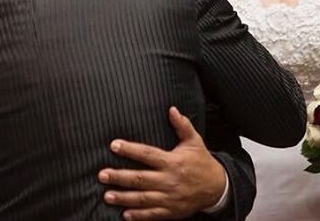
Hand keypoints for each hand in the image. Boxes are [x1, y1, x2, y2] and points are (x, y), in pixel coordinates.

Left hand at [98, 107, 226, 219]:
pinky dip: (139, 215)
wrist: (217, 187)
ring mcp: (169, 197)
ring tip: (107, 196)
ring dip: (124, 198)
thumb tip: (172, 109)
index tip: (114, 145)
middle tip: (102, 174)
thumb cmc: (202, 162)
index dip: (130, 150)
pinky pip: (152, 214)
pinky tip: (125, 214)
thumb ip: (182, 125)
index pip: (147, 154)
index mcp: (172, 161)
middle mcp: (169, 180)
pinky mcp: (171, 211)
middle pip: (140, 178)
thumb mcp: (194, 141)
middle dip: (120, 177)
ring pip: (143, 198)